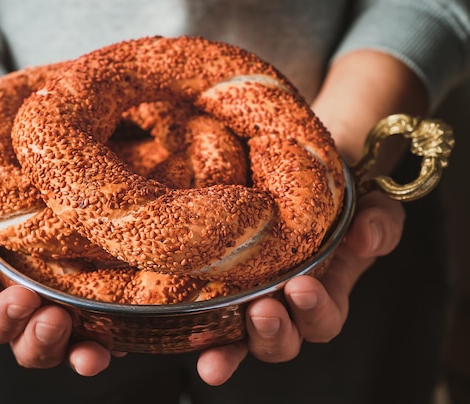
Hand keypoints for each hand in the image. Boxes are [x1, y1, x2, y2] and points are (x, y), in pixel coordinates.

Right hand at [0, 193, 112, 375]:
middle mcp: (24, 314)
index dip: (3, 317)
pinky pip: (101, 332)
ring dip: (80, 353)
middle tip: (56, 319)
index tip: (22, 298)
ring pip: (67, 347)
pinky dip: (110, 341)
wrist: (16, 187)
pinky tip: (121, 341)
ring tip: (94, 352)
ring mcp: (59, 312)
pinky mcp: (90, 305)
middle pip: (29, 345)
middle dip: (42, 339)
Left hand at [196, 190, 404, 385]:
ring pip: (240, 341)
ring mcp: (246, 300)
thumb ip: (380, 222)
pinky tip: (182, 339)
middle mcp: (283, 305)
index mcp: (323, 293)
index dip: (314, 312)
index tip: (302, 288)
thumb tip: (364, 238)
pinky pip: (205, 320)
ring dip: (230, 350)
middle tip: (263, 310)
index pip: (323, 319)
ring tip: (216, 353)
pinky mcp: (215, 290)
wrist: (295, 180)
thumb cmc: (334, 201)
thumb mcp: (368, 206)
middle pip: (282, 341)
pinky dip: (196, 336)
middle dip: (274, 332)